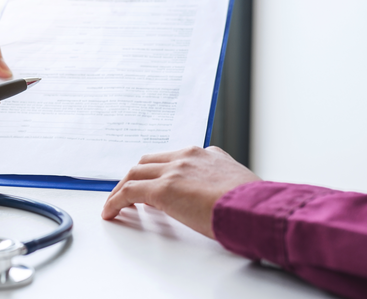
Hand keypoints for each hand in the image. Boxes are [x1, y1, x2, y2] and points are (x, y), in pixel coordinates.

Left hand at [101, 146, 260, 238]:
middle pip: (149, 161)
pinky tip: (111, 212)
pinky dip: (116, 201)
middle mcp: (188, 157)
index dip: (159, 172)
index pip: (173, 158)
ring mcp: (174, 170)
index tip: (153, 183)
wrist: (256, 208)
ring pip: (135, 173)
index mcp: (207, 154)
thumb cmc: (255, 205)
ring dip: (122, 188)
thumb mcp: (239, 187)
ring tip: (114, 203)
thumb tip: (215, 200)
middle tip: (128, 191)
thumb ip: (221, 186)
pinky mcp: (163, 189)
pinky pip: (129, 192)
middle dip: (136, 176)